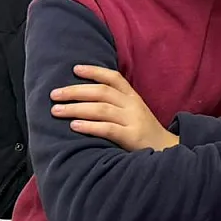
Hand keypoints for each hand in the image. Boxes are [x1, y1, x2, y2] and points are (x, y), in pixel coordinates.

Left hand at [51, 65, 177, 151]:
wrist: (166, 151)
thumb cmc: (142, 132)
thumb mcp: (133, 112)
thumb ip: (115, 103)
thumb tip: (84, 97)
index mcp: (132, 97)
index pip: (114, 78)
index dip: (94, 71)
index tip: (74, 69)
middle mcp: (133, 105)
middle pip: (102, 92)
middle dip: (75, 91)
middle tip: (54, 94)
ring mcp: (133, 120)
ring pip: (102, 109)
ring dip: (76, 108)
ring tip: (57, 110)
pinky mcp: (132, 137)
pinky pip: (108, 129)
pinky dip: (89, 126)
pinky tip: (74, 126)